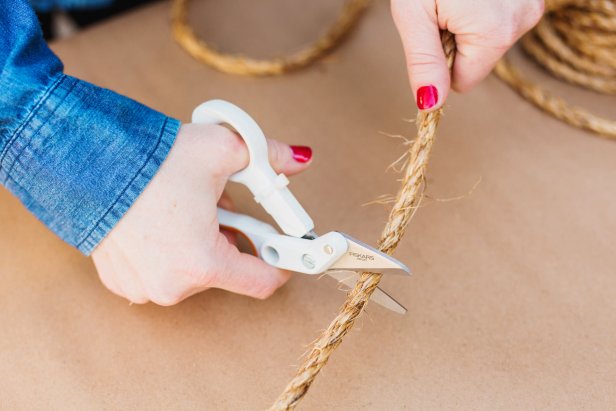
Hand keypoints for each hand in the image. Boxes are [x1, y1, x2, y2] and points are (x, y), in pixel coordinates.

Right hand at [91, 123, 312, 304]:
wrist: (85, 159)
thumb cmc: (153, 159)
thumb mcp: (221, 149)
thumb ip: (268, 157)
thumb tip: (298, 159)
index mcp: (202, 264)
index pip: (263, 282)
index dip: (280, 262)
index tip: (282, 247)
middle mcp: (172, 287)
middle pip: (227, 271)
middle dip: (233, 239)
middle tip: (225, 208)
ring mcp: (143, 289)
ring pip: (194, 270)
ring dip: (201, 244)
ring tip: (186, 210)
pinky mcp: (121, 283)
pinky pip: (162, 272)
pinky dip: (170, 251)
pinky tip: (161, 223)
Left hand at [391, 0, 543, 109]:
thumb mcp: (413, 14)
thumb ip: (423, 62)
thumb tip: (430, 104)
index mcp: (495, 34)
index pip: (463, 82)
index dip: (441, 63)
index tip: (433, 30)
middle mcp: (522, 23)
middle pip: (478, 61)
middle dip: (455, 41)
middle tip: (442, 6)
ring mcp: (531, 6)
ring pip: (489, 42)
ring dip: (467, 25)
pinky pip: (500, 21)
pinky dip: (482, 10)